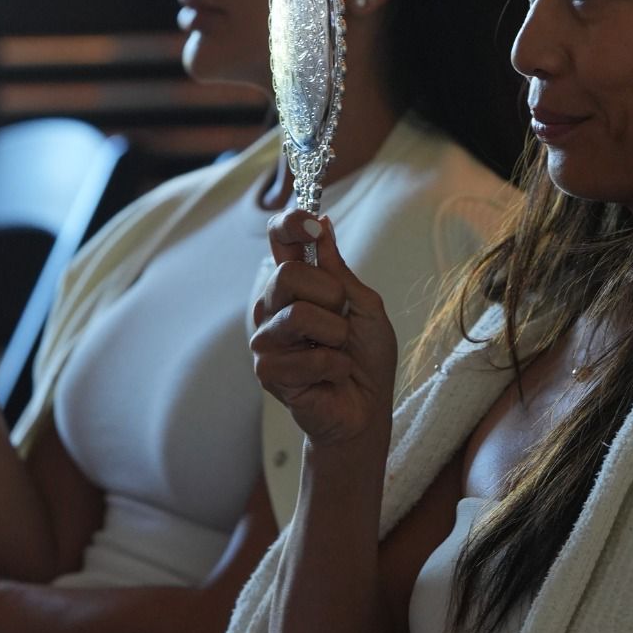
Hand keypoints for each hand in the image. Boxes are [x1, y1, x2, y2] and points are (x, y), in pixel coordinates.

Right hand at [250, 209, 397, 447]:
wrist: (366, 409)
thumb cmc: (366, 358)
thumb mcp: (364, 306)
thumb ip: (339, 270)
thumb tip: (322, 222)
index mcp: (296, 285)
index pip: (280, 240)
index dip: (291, 224)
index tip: (310, 224)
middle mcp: (273, 306)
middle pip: (288, 274)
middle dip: (331, 296)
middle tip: (342, 321)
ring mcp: (266, 339)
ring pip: (298, 315)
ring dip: (335, 336)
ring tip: (338, 352)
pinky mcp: (267, 371)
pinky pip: (307, 357)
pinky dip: (334, 367)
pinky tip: (331, 376)